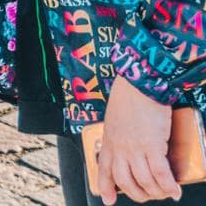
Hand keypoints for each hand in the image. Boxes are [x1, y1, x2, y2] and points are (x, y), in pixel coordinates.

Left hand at [95, 77, 181, 203]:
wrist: (140, 85)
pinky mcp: (152, 145)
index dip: (106, 187)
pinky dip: (168, 185)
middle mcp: (119, 147)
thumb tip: (129, 142)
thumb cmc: (130, 96)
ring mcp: (134, 148)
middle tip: (148, 196)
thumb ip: (120, 133)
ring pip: (144, 181)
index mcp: (109, 140)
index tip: (108, 200)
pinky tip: (175, 190)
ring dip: (156, 192)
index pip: (104, 169)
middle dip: (137, 194)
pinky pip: (160, 174)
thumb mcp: (116, 118)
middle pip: (125, 181)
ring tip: (165, 193)